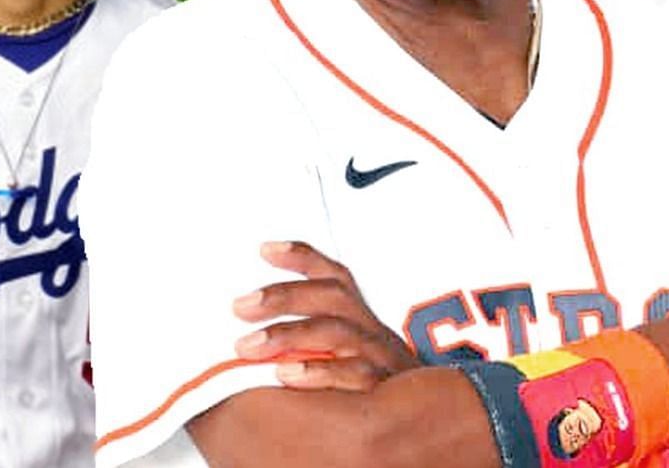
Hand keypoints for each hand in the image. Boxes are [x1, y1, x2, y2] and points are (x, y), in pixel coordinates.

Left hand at [232, 241, 419, 392]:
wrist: (428, 419)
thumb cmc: (373, 386)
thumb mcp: (346, 357)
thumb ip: (308, 344)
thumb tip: (249, 340)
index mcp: (360, 318)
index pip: (334, 277)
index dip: (303, 257)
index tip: (265, 249)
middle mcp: (371, 331)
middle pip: (331, 297)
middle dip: (284, 296)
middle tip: (240, 306)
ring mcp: (379, 358)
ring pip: (337, 332)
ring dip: (289, 334)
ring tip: (247, 346)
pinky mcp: (383, 388)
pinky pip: (353, 374)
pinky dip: (318, 372)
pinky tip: (285, 374)